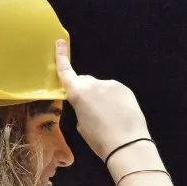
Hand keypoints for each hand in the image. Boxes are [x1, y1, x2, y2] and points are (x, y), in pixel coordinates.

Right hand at [55, 40, 150, 160]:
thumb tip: (87, 103)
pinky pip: (113, 91)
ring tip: (106, 116)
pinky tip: (116, 113)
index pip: (66, 72)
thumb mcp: (81, 124)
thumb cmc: (99, 139)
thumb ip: (81, 108)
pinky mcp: (124, 89)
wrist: (127, 143)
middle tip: (87, 109)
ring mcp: (111, 85)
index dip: (61, 57)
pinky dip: (112, 99)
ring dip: (99, 97)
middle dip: (83, 90)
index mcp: (78, 94)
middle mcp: (94, 84)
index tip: (60, 42)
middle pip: (84, 81)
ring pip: (100, 88)